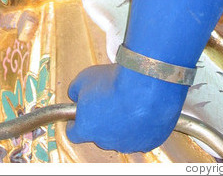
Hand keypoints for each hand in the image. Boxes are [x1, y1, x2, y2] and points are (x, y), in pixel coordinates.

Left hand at [66, 63, 187, 152]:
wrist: (145, 84)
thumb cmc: (115, 82)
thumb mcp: (84, 78)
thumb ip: (76, 90)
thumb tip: (76, 94)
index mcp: (87, 128)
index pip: (74, 133)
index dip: (75, 123)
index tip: (79, 115)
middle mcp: (106, 142)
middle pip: (99, 134)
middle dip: (102, 120)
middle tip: (109, 101)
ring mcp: (128, 144)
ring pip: (121, 136)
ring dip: (122, 123)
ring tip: (129, 102)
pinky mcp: (148, 142)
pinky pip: (142, 135)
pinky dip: (142, 125)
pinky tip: (144, 109)